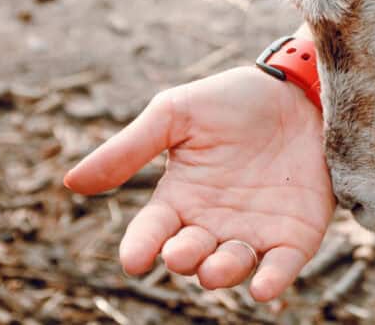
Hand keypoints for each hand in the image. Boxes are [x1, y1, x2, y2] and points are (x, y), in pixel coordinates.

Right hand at [64, 67, 333, 300]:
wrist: (303, 88)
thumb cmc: (236, 99)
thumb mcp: (177, 113)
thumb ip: (130, 148)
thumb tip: (71, 183)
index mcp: (180, 197)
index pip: (151, 231)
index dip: (140, 247)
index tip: (134, 258)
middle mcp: (213, 222)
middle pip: (190, 256)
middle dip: (184, 258)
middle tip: (183, 250)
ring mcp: (255, 231)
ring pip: (230, 268)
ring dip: (221, 273)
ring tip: (215, 266)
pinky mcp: (295, 234)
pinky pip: (281, 267)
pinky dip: (272, 281)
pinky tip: (263, 286)